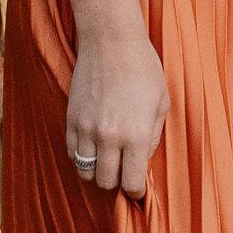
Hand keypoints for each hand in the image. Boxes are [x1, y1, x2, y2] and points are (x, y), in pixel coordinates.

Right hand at [66, 29, 169, 198]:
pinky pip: (72, 153)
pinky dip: (82, 157)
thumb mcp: (161, 104)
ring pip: (86, 171)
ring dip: (97, 172)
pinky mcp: (71, 119)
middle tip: (124, 173)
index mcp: (136, 135)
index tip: (137, 188)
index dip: (136, 191)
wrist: (111, 42)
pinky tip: (94, 149)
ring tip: (108, 162)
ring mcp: (87, 129)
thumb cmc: (144, 69)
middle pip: (106, 182)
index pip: (132, 182)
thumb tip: (143, 160)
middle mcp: (109, 137)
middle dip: (117, 183)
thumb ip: (153, 137)